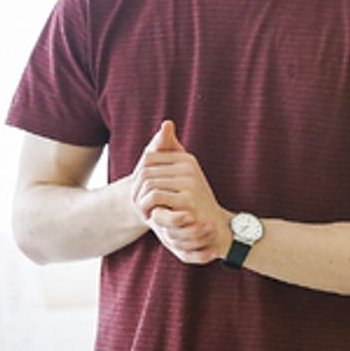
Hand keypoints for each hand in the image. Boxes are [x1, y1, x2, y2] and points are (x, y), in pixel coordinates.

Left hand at [134, 121, 228, 262]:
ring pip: (148, 183)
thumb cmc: (192, 204)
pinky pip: (155, 196)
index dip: (138, 175)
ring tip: (144, 212)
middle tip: (137, 204)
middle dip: (137, 189)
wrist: (212, 227)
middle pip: (146, 170)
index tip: (139, 191)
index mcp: (186, 159)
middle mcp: (189, 167)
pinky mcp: (188, 199)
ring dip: (140, 200)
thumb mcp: (180, 179)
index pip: (149, 157)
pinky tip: (150, 217)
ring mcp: (190, 182)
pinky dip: (147, 207)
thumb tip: (166, 123)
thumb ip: (168, 156)